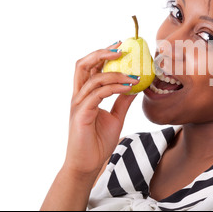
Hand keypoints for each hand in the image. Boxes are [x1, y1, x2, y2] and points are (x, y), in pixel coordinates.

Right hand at [64, 41, 139, 176]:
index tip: (121, 46)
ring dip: (115, 73)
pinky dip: (114, 87)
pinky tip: (128, 87)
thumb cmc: (98, 142)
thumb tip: (135, 86)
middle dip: (102, 52)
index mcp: (85, 95)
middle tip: (121, 48)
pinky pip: (97, 94)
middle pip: (83, 64)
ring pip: (93, 78)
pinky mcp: (81, 114)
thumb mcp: (116, 118)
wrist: (88, 165)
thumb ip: (122, 101)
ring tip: (134, 74)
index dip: (103, 54)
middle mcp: (78, 96)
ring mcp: (78, 104)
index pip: (90, 67)